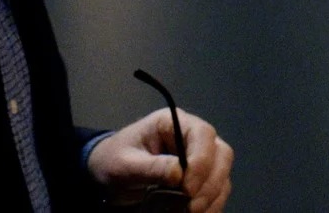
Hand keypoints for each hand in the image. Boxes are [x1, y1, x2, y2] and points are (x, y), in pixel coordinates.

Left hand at [88, 107, 233, 212]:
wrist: (107, 175)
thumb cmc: (113, 161)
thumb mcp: (125, 164)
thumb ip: (151, 167)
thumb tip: (179, 175)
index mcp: (173, 123)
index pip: (202, 134)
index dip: (201, 161)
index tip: (187, 189)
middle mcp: (191, 137)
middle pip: (221, 154)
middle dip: (209, 183)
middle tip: (190, 207)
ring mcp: (199, 158)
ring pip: (222, 175)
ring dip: (210, 198)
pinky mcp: (200, 178)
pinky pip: (217, 191)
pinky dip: (210, 206)